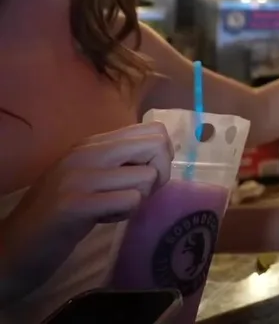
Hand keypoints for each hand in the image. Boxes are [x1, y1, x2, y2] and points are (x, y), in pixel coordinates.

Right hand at [0, 123, 172, 304]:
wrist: (17, 245)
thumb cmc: (62, 213)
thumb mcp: (92, 177)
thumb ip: (121, 161)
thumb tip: (164, 152)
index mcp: (92, 143)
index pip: (152, 130)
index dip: (161, 156)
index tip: (143, 177)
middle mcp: (86, 152)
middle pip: (156, 145)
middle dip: (159, 174)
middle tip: (137, 194)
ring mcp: (79, 176)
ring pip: (147, 177)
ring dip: (139, 200)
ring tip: (112, 209)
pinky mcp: (76, 204)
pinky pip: (130, 200)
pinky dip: (125, 214)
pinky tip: (102, 220)